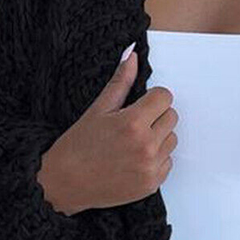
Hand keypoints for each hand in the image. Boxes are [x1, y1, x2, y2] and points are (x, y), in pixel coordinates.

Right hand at [37, 43, 177, 213]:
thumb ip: (120, 82)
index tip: (140, 104)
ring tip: (132, 142)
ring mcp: (150, 167)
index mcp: (133, 123)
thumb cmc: (78, 146)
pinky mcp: (152, 184)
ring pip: (172, 139)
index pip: (165, 97)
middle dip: (156, 116)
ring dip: (158, 137)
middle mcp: (146, 146)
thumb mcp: (98, 109)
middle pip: (172, 117)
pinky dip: (156, 159)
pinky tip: (134, 159)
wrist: (66, 183)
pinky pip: (168, 162)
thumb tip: (132, 56)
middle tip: (133, 124)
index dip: (152, 98)